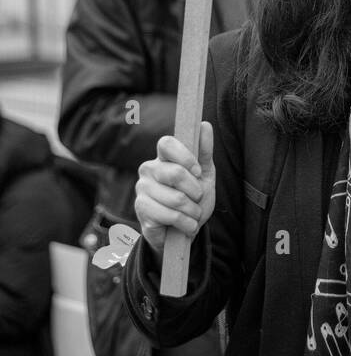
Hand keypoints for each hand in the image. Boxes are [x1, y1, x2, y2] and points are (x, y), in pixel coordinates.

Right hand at [134, 122, 215, 261]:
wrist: (184, 230)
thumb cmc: (193, 198)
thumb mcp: (204, 175)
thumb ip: (204, 151)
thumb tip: (205, 125)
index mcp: (163, 157)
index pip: (167, 144)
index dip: (185, 157)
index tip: (198, 172)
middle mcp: (149, 169)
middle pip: (176, 173)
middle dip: (195, 190)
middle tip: (198, 198)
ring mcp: (142, 189)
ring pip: (176, 198)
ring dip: (193, 211)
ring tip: (192, 214)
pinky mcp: (141, 210)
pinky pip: (170, 215)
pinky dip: (186, 223)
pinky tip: (186, 225)